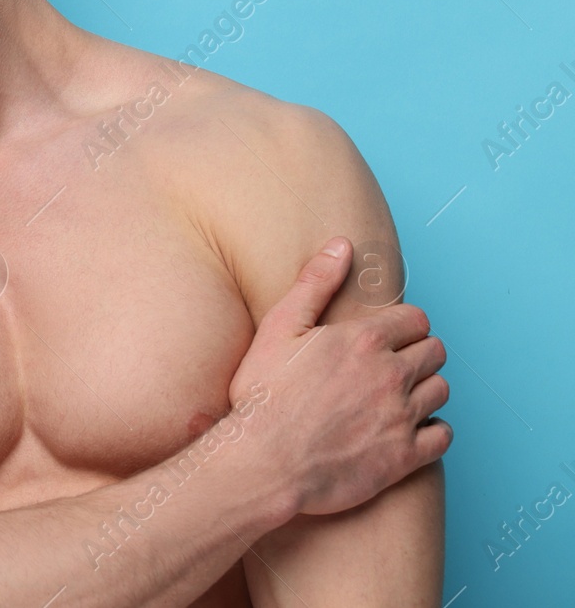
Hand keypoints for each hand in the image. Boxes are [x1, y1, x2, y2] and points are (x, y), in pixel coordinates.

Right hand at [230, 237, 451, 516]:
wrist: (264, 462)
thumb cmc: (265, 395)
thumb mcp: (278, 328)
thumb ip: (314, 284)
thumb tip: (341, 245)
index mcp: (364, 340)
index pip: (415, 319)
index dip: (404, 324)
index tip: (390, 334)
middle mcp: (391, 374)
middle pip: (435, 352)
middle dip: (420, 352)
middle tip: (394, 363)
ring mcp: (401, 416)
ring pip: (441, 390)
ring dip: (426, 388)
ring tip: (401, 394)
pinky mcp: (404, 456)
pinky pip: (443, 435)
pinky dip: (433, 429)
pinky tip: (410, 428)